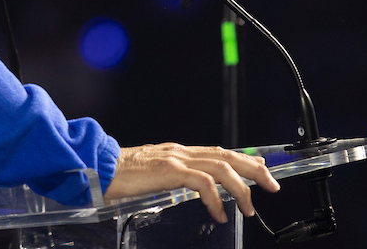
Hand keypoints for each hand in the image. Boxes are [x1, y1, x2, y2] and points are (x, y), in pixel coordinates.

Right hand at [103, 143, 279, 223]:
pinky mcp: (168, 170)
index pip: (218, 152)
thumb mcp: (151, 176)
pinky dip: (216, 199)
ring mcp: (175, 159)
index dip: (243, 159)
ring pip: (221, 167)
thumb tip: (188, 189)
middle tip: (272, 186)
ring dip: (241, 188)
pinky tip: (219, 214)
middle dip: (254, 170)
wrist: (95, 167)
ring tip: (248, 208)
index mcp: (177, 153)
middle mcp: (180, 152)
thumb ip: (171, 178)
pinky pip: (203, 183)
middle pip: (227, 155)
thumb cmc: (117, 176)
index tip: (261, 169)